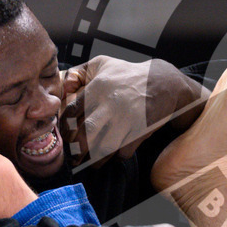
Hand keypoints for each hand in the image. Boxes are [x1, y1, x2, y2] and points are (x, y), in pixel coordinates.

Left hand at [61, 56, 208, 167]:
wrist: (164, 82)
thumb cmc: (128, 74)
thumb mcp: (102, 63)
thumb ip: (78, 72)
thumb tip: (62, 88)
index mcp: (97, 88)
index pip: (71, 113)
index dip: (64, 128)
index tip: (66, 136)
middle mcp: (110, 104)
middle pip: (84, 134)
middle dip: (76, 149)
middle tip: (74, 157)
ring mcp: (127, 119)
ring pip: (103, 147)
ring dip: (94, 160)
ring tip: (90, 163)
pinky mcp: (140, 130)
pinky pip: (123, 152)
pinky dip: (116, 157)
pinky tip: (113, 155)